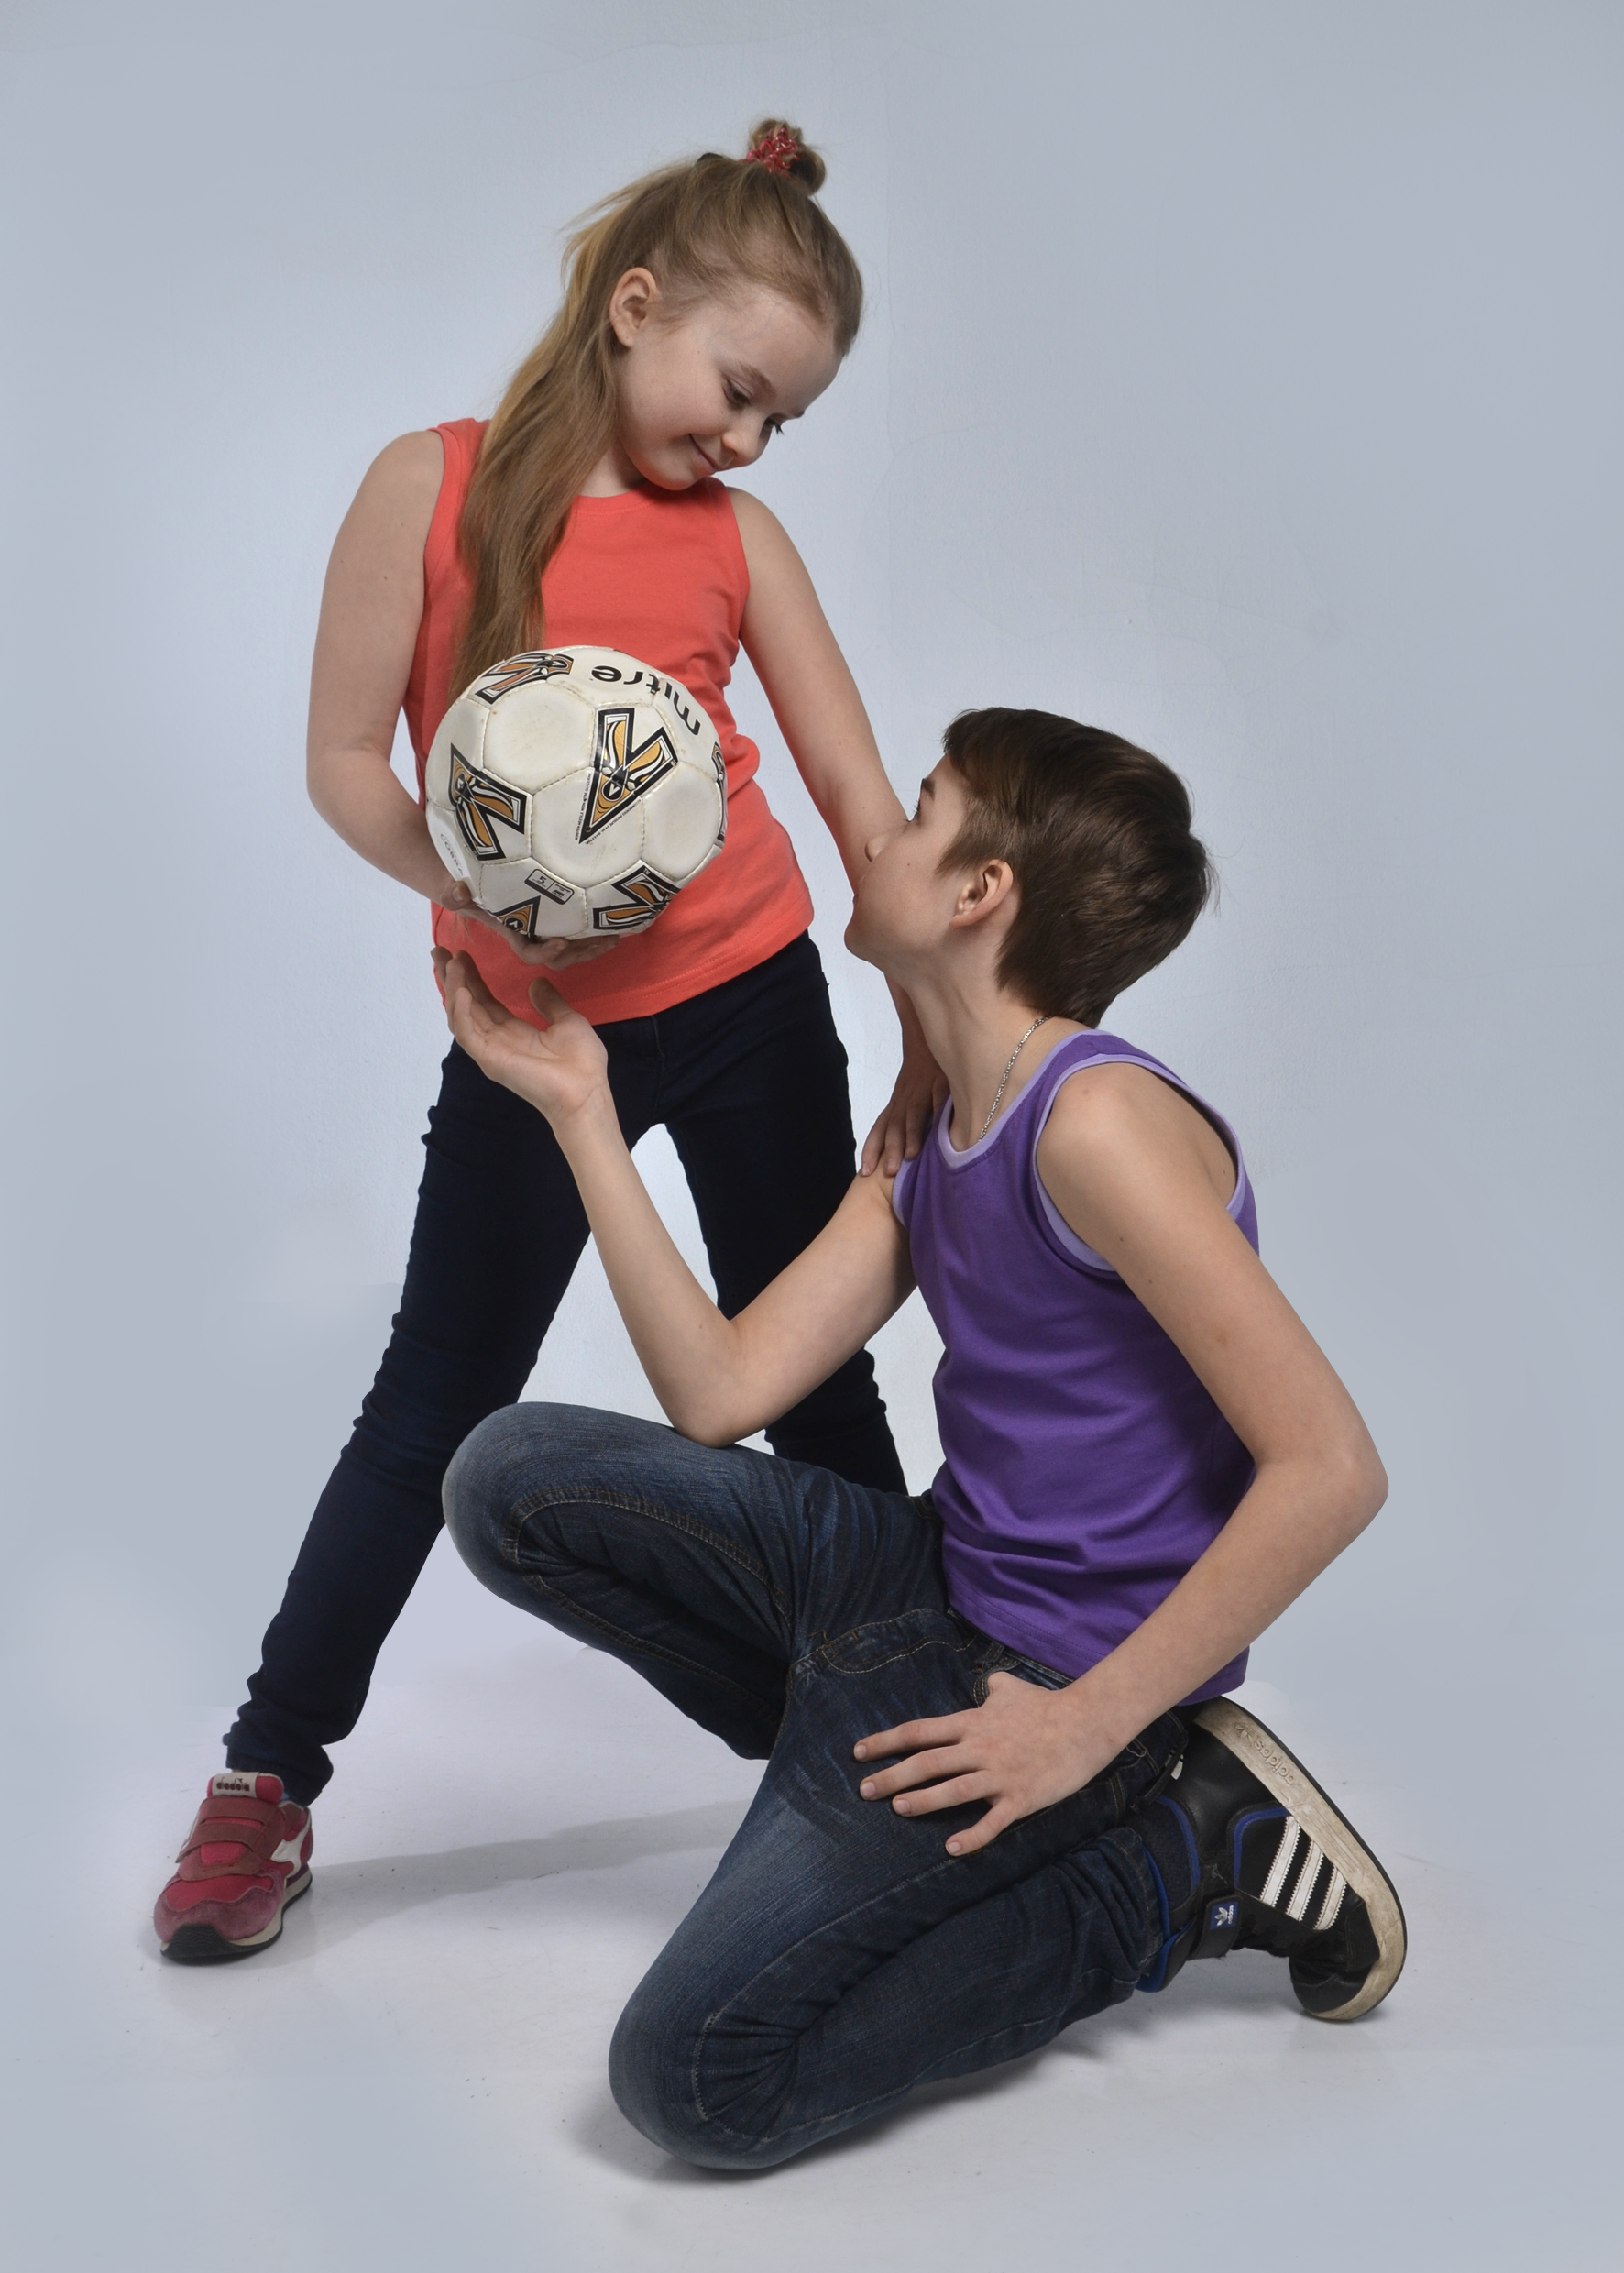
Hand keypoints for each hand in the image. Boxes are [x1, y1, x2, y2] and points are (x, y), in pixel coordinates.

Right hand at [434, 876, 624, 969]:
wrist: (466, 881)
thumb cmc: (464, 885)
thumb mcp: (457, 888)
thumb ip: (456, 893)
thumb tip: (456, 892)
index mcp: (512, 934)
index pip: (530, 953)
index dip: (547, 951)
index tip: (563, 941)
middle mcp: (529, 936)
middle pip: (559, 956)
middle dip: (582, 951)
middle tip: (608, 940)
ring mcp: (543, 928)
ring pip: (571, 948)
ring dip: (594, 945)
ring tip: (617, 936)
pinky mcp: (554, 917)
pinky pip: (575, 931)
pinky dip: (593, 931)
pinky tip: (611, 922)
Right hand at [434, 948, 610, 1126]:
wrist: (586, 1091)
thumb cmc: (581, 1062)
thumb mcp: (567, 1021)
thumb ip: (549, 1002)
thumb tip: (537, 983)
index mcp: (513, 1032)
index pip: (483, 1001)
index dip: (471, 978)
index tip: (461, 954)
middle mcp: (496, 1040)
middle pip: (465, 1005)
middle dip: (451, 979)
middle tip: (439, 951)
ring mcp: (490, 1051)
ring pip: (461, 1016)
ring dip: (454, 989)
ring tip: (451, 963)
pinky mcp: (490, 1060)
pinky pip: (468, 1034)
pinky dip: (461, 1012)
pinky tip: (462, 991)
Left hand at [853, 1671, 1119, 1855]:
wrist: (1086, 1722)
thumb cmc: (1047, 1705)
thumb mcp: (1012, 1688)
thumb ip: (994, 1686)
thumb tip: (988, 1682)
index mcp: (972, 1723)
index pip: (919, 1732)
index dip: (886, 1742)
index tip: (859, 1752)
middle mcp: (979, 1748)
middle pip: (927, 1762)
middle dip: (892, 1775)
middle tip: (864, 1790)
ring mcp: (1000, 1774)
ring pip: (953, 1789)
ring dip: (923, 1801)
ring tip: (896, 1808)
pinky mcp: (1021, 1797)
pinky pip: (993, 1821)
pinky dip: (972, 1835)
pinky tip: (951, 1848)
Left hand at [859, 1046, 948, 1176]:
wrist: (927, 1034)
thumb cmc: (921, 1072)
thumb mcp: (909, 1095)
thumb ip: (907, 1120)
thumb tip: (904, 1153)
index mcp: (897, 1103)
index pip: (879, 1128)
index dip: (871, 1149)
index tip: (864, 1171)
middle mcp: (906, 1098)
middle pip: (894, 1125)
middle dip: (890, 1149)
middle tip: (888, 1172)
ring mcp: (924, 1088)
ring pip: (913, 1113)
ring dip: (911, 1134)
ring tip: (911, 1156)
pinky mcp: (942, 1080)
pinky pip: (939, 1096)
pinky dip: (939, 1111)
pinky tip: (941, 1129)